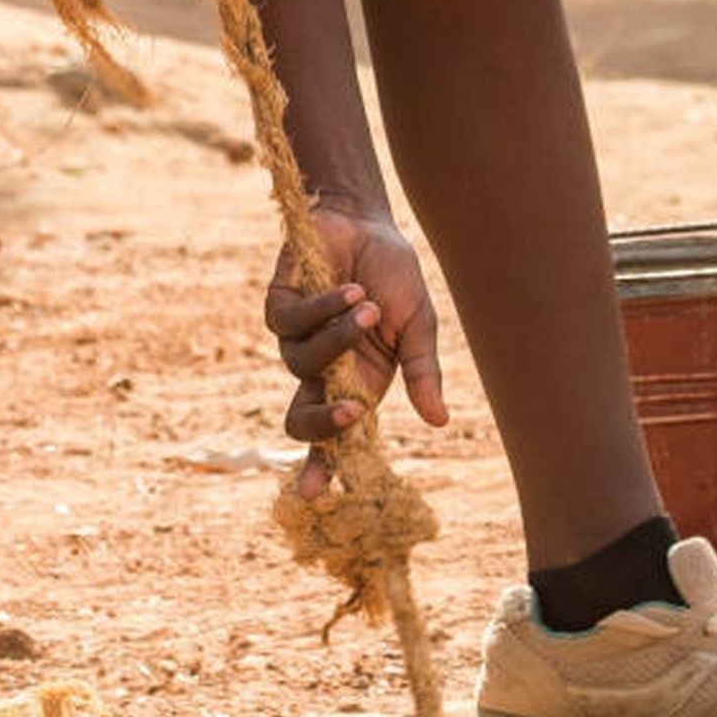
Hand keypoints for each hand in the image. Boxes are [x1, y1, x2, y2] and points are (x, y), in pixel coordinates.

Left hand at [262, 200, 448, 496]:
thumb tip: (438, 422)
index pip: (332, 437)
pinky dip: (324, 308)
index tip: (313, 494)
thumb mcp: (418, 327)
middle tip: (351, 412)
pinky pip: (290, 322)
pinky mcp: (278, 306)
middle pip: (300, 420)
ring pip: (301, 363)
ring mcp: (295, 340)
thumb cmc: (394, 277)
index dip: (319, 467)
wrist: (369, 222)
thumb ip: (422, 372)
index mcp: (355, 384)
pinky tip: (349, 290)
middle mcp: (320, 371)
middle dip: (322, 425)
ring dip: (340, 337)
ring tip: (368, 306)